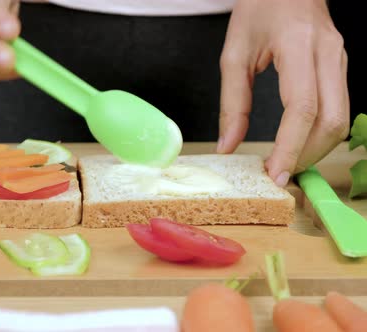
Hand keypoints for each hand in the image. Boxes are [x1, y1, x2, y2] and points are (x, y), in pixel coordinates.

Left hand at [217, 0, 348, 186]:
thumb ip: (231, 103)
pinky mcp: (341, 66)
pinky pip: (340, 108)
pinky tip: (299, 144)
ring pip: (342, 119)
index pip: (302, 108)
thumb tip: (228, 145)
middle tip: (279, 174)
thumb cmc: (258, 9)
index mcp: (297, 46)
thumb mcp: (234, 53)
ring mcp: (340, 59)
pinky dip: (321, 134)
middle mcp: (328, 54)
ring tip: (287, 164)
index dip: (291, 147)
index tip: (276, 174)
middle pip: (332, 120)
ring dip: (317, 149)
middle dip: (307, 155)